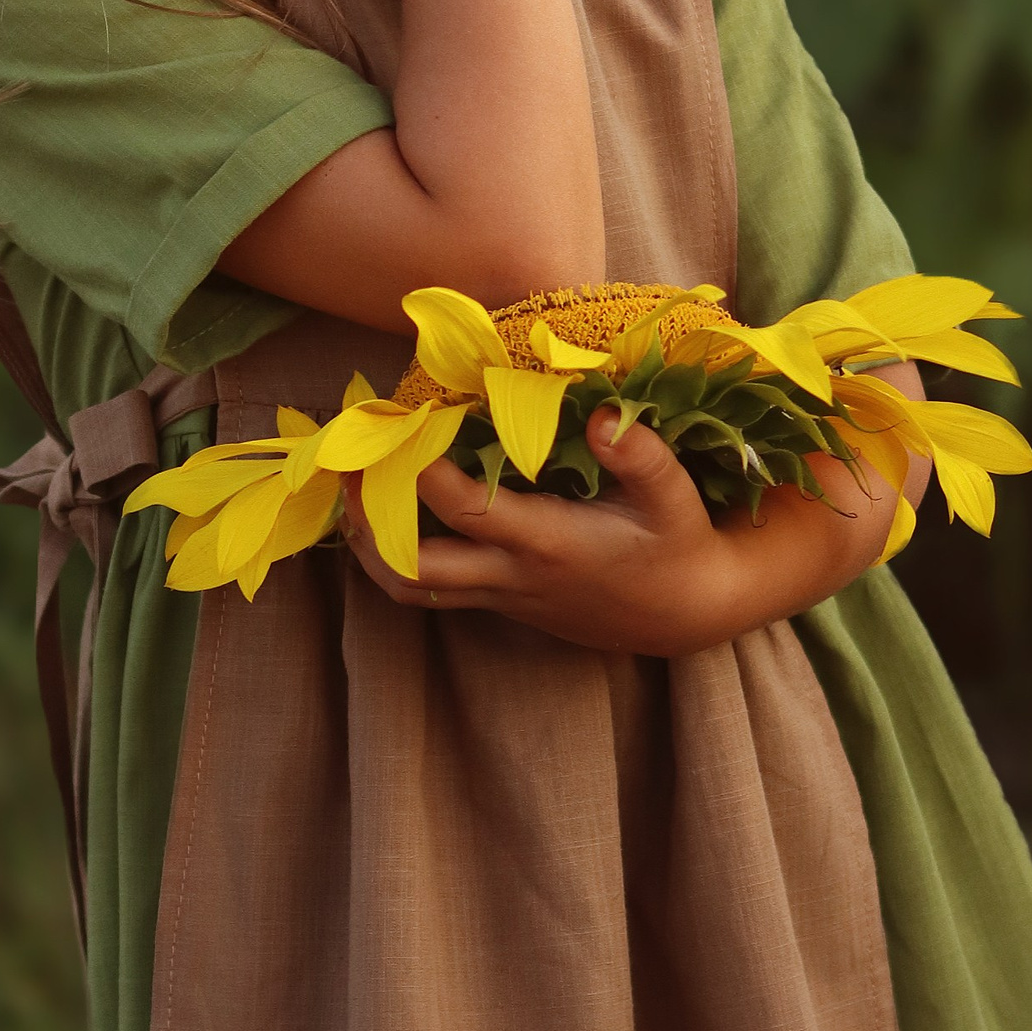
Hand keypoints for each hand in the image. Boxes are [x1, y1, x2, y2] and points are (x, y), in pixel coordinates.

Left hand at [339, 406, 895, 657]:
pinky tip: (390, 516)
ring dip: (371, 549)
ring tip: (349, 495)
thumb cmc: (678, 545)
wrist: (686, 613)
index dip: (426, 476)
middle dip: (369, 526)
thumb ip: (642, 457)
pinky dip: (400, 556)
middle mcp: (513, 575)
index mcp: (548, 543)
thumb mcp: (675, 498)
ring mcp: (502, 594)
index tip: (400, 428)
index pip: (467, 513)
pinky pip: (434, 588)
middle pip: (414, 569)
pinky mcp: (502, 601)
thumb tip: (604, 417)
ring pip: (413, 587)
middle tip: (346, 471)